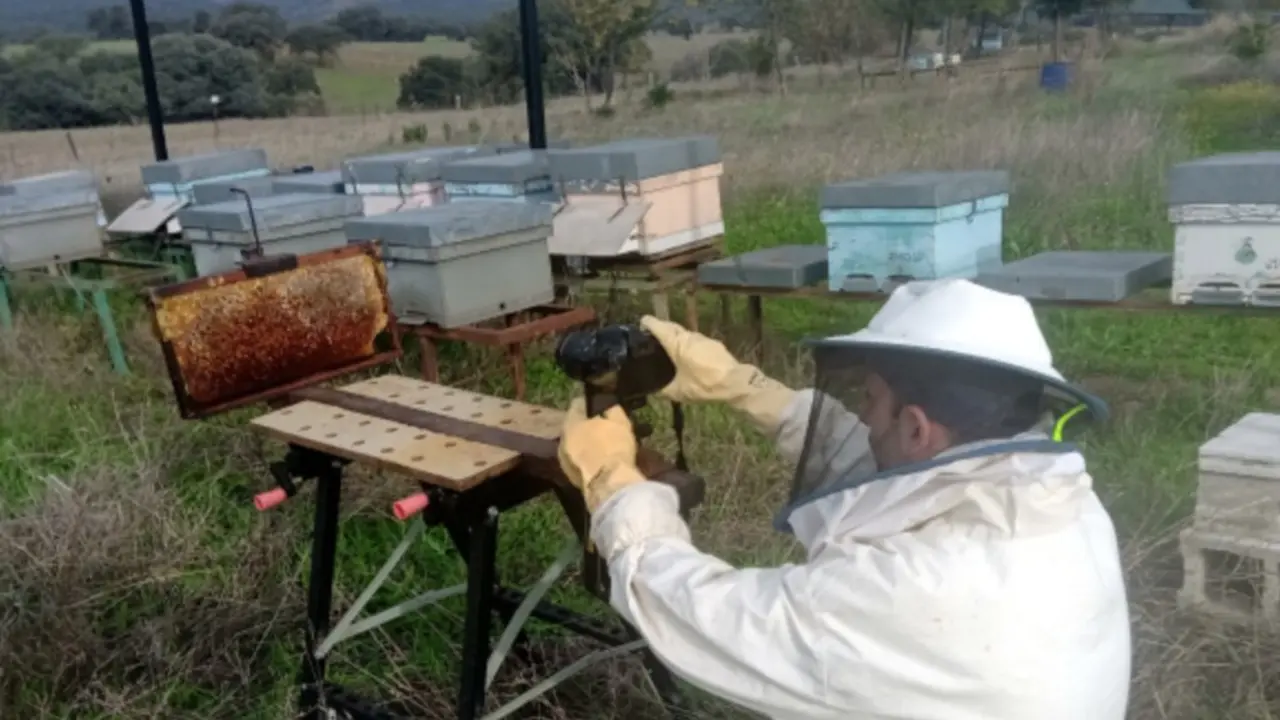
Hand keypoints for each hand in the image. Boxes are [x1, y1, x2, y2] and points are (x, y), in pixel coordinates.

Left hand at [557, 397, 645, 510]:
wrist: (608, 483)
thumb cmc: (613, 447)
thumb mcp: (619, 421)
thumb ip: (611, 410)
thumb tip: (608, 407)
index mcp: (570, 422)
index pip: (577, 404)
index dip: (591, 403)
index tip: (602, 407)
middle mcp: (562, 440)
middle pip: (575, 427)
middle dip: (588, 426)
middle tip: (605, 428)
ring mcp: (564, 460)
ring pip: (576, 446)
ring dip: (587, 444)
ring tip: (605, 447)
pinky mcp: (570, 477)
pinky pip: (580, 462)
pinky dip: (588, 460)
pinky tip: (601, 463)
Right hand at [640, 315, 798, 432]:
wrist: (734, 382)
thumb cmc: (703, 384)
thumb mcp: (680, 392)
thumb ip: (664, 391)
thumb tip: (654, 392)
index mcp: (677, 343)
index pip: (659, 326)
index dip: (648, 323)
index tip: (642, 322)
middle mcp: (689, 336)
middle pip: (671, 327)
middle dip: (661, 328)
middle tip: (652, 336)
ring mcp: (703, 338)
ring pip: (684, 333)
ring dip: (676, 336)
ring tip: (668, 347)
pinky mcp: (713, 344)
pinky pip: (695, 340)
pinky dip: (688, 344)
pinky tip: (687, 355)